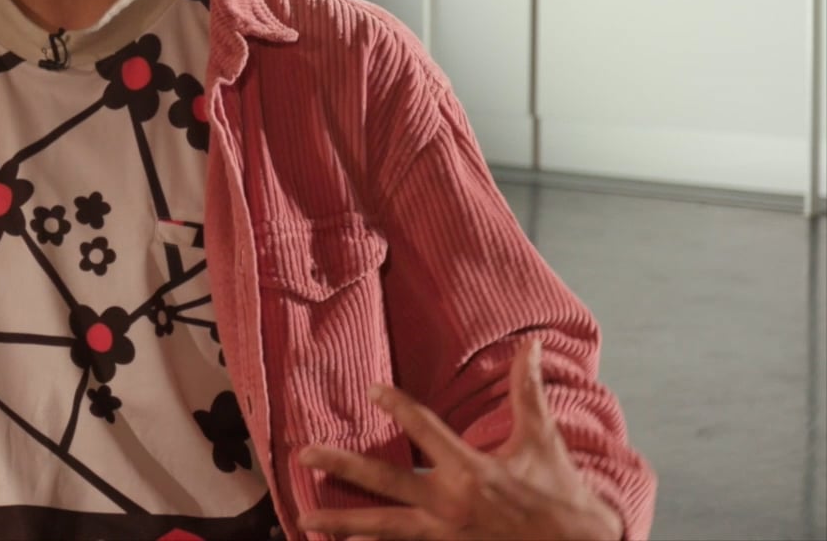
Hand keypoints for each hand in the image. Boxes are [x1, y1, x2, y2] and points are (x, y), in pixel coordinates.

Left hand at [296, 339, 621, 540]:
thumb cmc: (561, 495)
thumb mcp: (542, 440)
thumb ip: (528, 391)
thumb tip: (532, 342)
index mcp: (473, 470)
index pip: (426, 429)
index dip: (398, 407)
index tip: (371, 391)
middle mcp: (451, 505)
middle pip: (385, 482)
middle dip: (341, 466)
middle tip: (304, 454)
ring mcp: (445, 538)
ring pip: (383, 529)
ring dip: (342, 523)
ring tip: (302, 519)